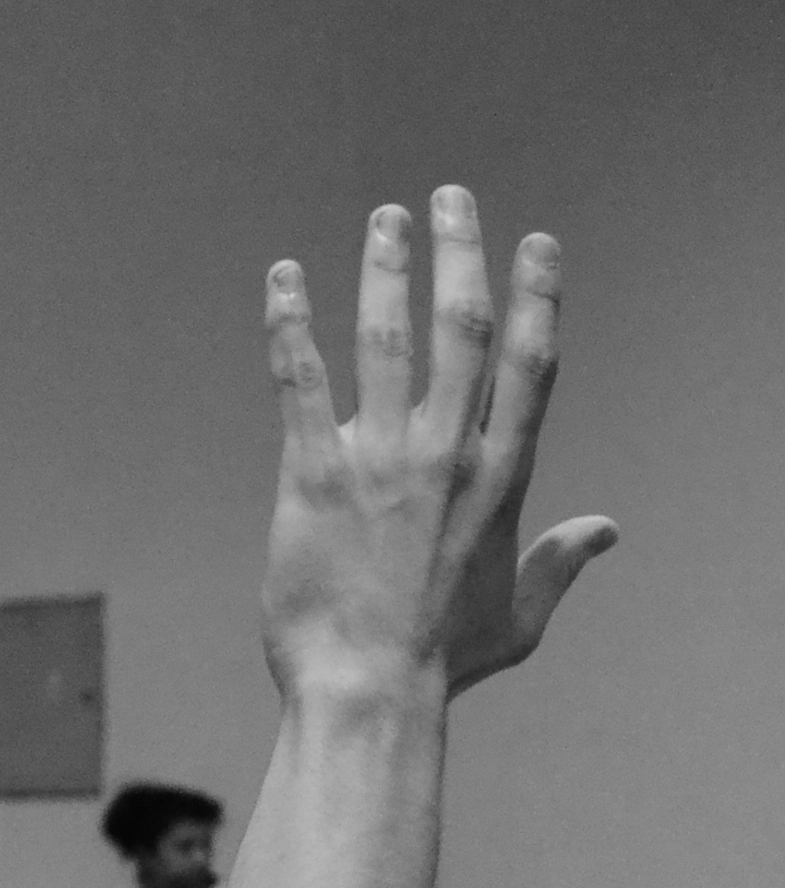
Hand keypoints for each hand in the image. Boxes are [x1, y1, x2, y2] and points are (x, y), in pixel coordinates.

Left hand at [260, 188, 615, 700]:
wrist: (368, 687)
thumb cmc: (440, 660)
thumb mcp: (518, 613)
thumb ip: (560, 561)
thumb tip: (606, 530)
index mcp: (502, 476)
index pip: (529, 365)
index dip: (536, 296)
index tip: (536, 244)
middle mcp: (448, 453)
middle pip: (463, 329)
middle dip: (459, 255)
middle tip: (448, 200)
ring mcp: (380, 458)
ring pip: (386, 338)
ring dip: (384, 270)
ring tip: (384, 219)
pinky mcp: (313, 473)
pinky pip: (300, 380)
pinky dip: (289, 323)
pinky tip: (282, 278)